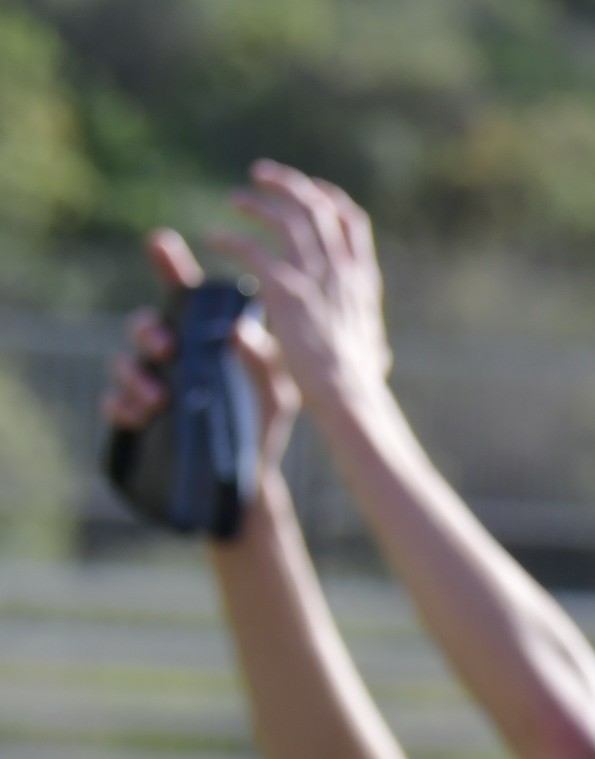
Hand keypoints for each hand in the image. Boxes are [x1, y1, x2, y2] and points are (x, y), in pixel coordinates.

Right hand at [100, 232, 303, 503]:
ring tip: (157, 397)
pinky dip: (120, 406)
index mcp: (204, 337)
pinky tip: (137, 415)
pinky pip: (114, 403)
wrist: (251, 476)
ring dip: (134, 375)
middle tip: (167, 346)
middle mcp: (171, 354)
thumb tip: (242, 330)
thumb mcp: (278, 392)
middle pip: (143, 325)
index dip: (169, 264)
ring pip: (123, 363)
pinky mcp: (136, 416)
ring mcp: (149, 382)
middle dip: (148, 330)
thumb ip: (264, 361)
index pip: (182, 293)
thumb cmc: (265, 422)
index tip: (162, 242)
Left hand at [216, 163, 393, 424]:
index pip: (352, 223)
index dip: (330, 199)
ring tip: (235, 199)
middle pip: (316, 208)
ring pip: (285, 219)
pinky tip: (213, 239)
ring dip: (257, 203)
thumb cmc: (360, 386)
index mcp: (362, 281)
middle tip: (262, 175)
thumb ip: (373, 345)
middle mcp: (341, 271)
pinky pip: (253, 250)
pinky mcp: (286, 291)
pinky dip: (231, 240)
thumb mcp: (375, 356)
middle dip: (288, 184)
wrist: (348, 395)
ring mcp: (314, 278)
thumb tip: (382, 354)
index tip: (312, 189)